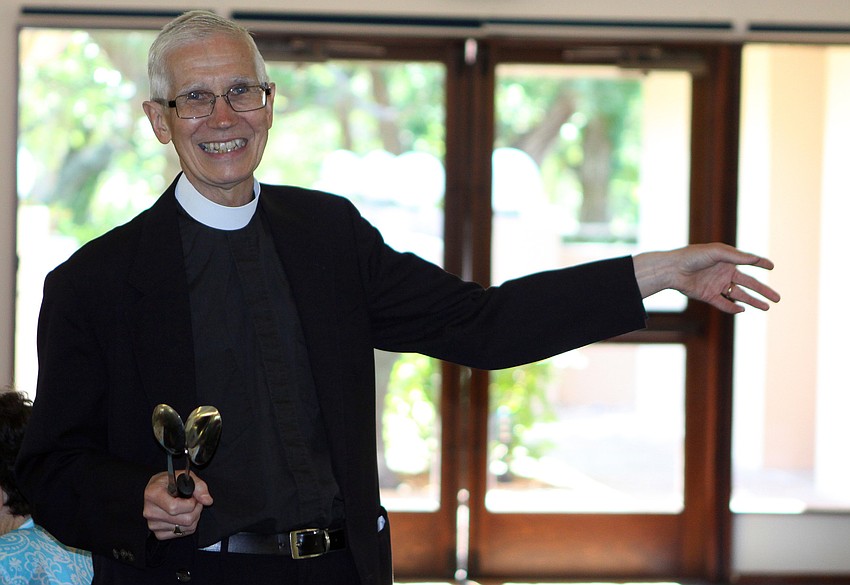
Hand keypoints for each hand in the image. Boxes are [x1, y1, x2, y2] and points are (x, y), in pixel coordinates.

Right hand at [143, 471, 212, 539]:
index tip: (193, 497)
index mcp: (153, 494)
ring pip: (186, 527)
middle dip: (196, 510)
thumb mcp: (185, 476)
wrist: (158, 490)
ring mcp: (153, 524)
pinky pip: (182, 534)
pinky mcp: (158, 534)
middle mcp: (150, 511)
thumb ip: (199, 487)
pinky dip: (188, 526)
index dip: (190, 503)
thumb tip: (207, 500)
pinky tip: (183, 515)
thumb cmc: (170, 482)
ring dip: (194, 517)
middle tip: (194, 502)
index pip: (174, 507)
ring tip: (188, 508)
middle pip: (185, 520)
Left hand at [633, 243, 780, 313]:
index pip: (749, 263)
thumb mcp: (717, 253)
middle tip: (778, 298)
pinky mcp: (708, 296)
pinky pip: (723, 304)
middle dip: (763, 291)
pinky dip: (732, 308)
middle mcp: (724, 274)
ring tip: (767, 307)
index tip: (772, 266)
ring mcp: (717, 286)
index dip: (761, 264)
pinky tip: (742, 310)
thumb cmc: (693, 256)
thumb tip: (756, 259)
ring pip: (739, 296)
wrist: (673, 269)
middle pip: (749, 284)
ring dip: (753, 301)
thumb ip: (736, 256)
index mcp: (728, 261)